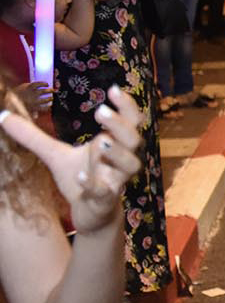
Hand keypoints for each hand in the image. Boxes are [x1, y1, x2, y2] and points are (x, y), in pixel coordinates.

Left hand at [0, 85, 140, 232]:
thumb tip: (4, 116)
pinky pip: (104, 191)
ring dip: (117, 152)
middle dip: (120, 124)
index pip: (130, 120)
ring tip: (101, 140)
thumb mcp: (55, 155)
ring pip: (130, 164)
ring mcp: (116, 180)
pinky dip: (93, 184)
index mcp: (113, 143)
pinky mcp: (105, 199)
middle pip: (134, 139)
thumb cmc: (79, 177)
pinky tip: (79, 177)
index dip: (125, 105)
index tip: (113, 89)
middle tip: (100, 111)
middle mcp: (120, 159)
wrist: (90, 212)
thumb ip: (33, 137)